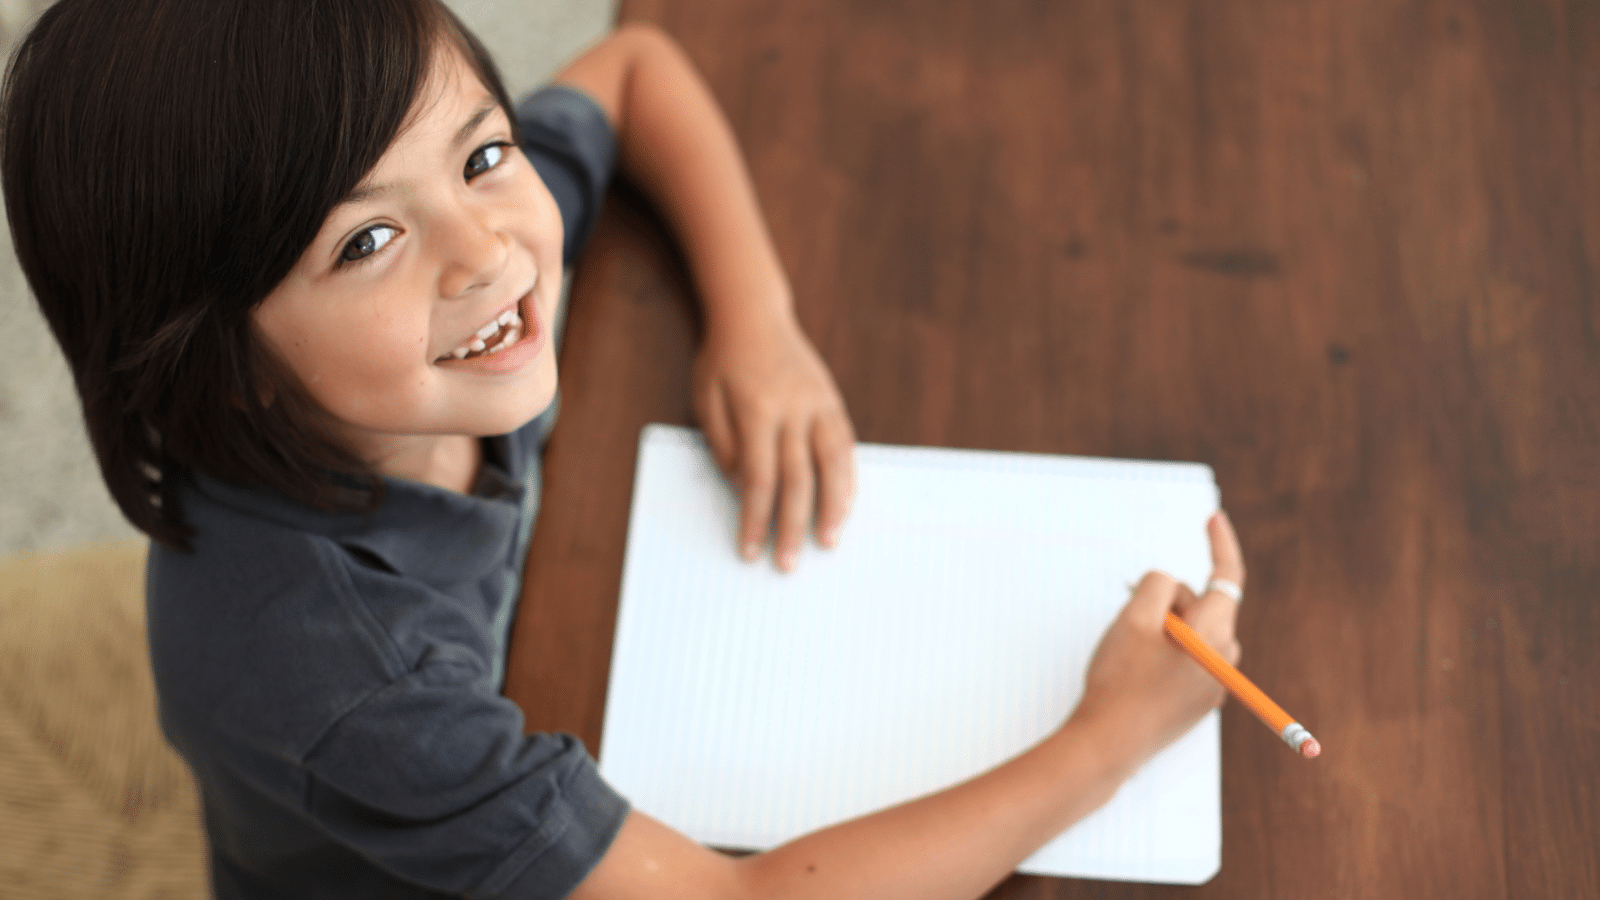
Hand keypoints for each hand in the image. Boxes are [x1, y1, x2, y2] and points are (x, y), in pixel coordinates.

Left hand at [692, 312, 855, 571]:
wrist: (753, 315)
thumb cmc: (722, 361)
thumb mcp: (706, 400)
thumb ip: (724, 445)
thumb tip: (744, 489)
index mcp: (756, 410)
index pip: (757, 478)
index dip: (754, 518)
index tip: (749, 549)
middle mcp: (793, 408)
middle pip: (797, 479)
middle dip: (792, 526)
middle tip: (787, 562)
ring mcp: (818, 404)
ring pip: (833, 463)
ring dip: (833, 507)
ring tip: (829, 541)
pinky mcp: (832, 402)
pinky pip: (845, 446)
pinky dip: (848, 479)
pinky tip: (846, 505)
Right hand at [1067, 511, 1244, 773]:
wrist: (1110, 744)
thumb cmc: (1120, 681)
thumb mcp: (1134, 617)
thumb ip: (1158, 585)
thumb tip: (1174, 587)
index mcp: (1214, 634)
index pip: (1227, 578)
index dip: (1220, 545)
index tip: (1213, 519)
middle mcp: (1224, 658)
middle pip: (1203, 606)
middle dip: (1170, 600)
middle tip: (1132, 614)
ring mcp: (1214, 683)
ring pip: (1193, 632)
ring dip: (1165, 628)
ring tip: (1131, 651)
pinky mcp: (1200, 700)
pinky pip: (1188, 658)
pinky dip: (1165, 651)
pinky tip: (1137, 673)